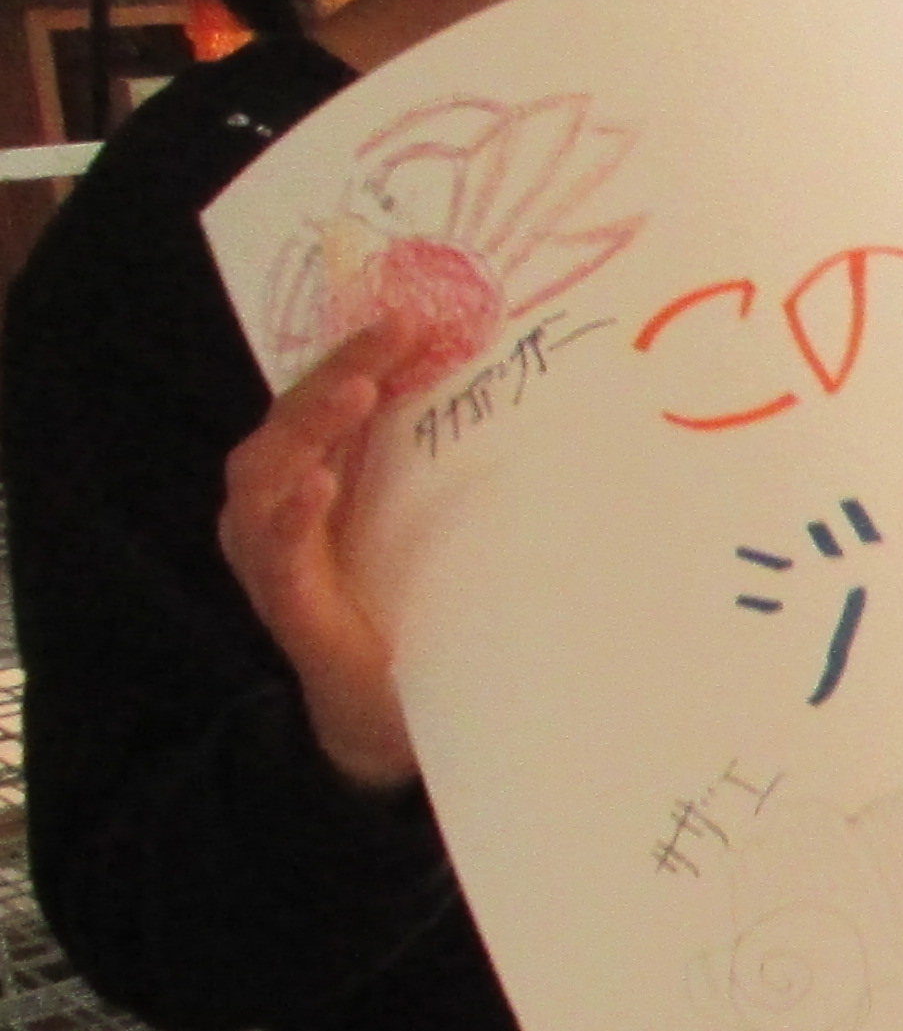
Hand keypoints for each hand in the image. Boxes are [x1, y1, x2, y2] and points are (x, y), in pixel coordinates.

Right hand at [217, 321, 420, 792]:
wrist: (387, 716)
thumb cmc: (407, 612)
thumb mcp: (426, 528)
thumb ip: (438, 472)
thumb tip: (505, 404)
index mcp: (311, 483)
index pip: (322, 401)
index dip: (356, 353)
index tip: (409, 315)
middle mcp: (278, 510)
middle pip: (292, 421)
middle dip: (338, 371)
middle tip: (391, 333)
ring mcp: (273, 557)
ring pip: (268, 472)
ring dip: (313, 425)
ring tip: (358, 389)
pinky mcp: (289, 604)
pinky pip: (279, 549)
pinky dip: (294, 513)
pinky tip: (319, 484)